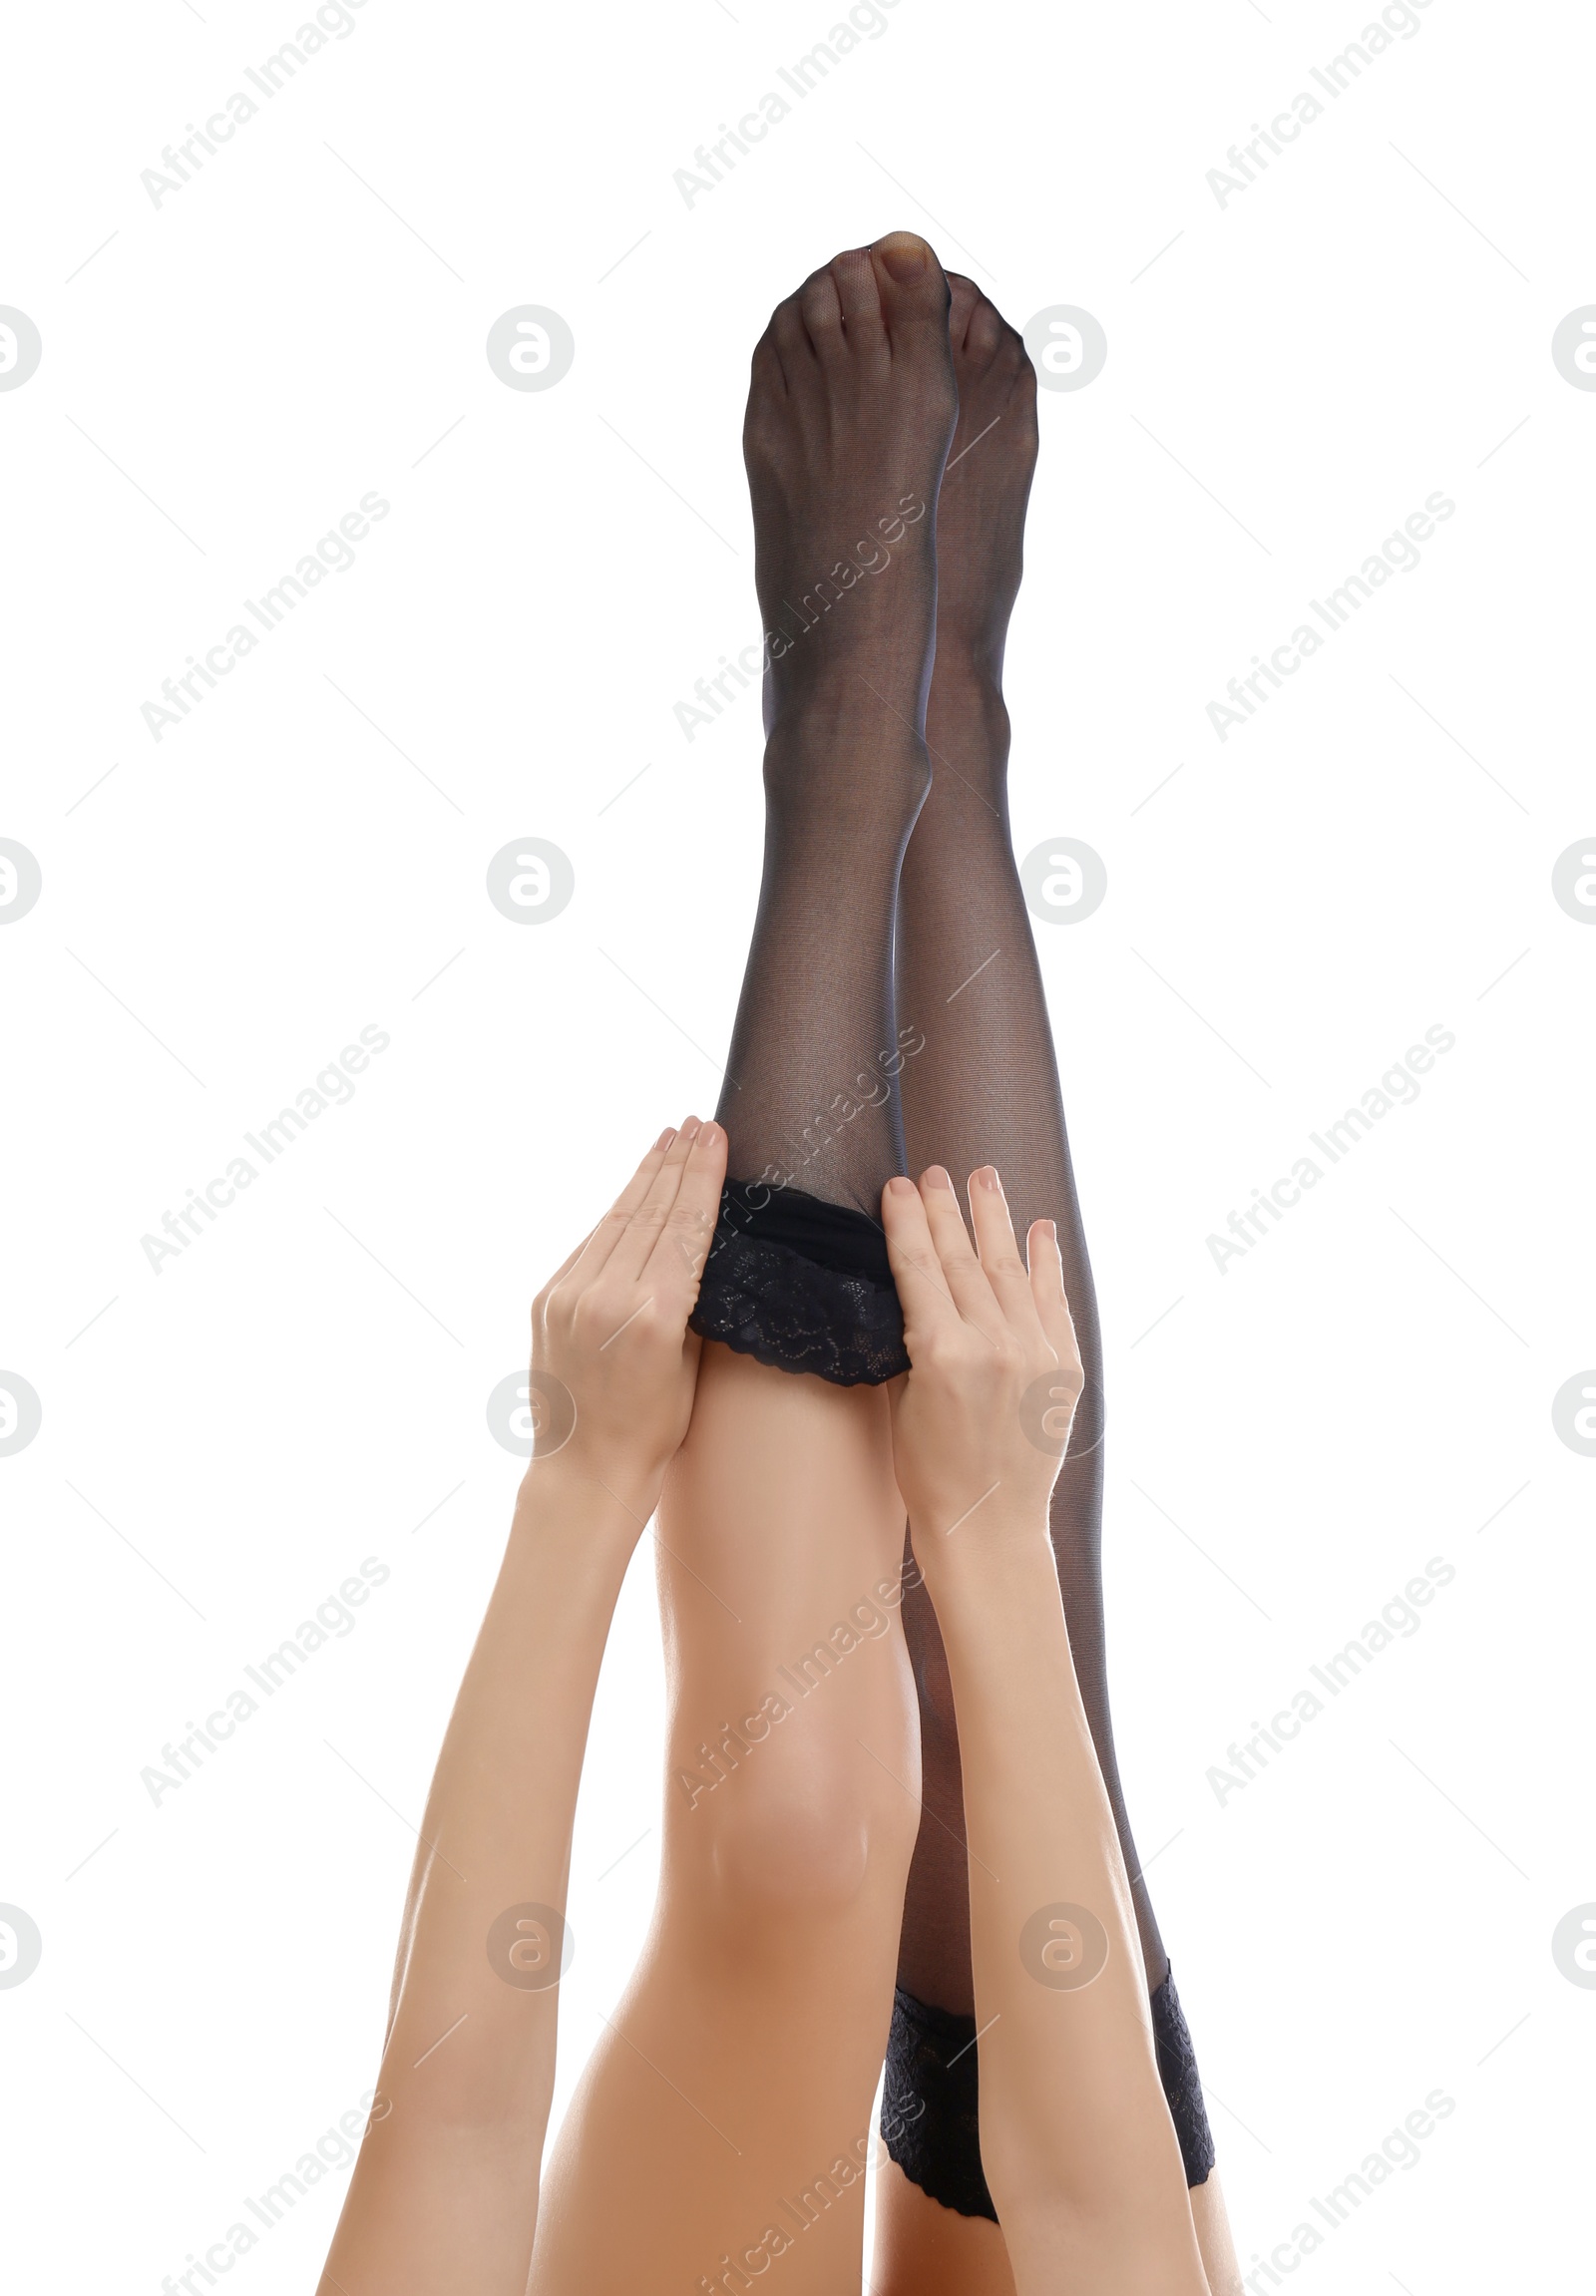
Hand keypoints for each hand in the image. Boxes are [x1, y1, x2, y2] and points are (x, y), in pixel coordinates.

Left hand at [525, 1118, 727, 1531]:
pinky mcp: (546, 1299)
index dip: (700, 1177)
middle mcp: (605, 1297)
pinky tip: (635, 1192)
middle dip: (674, 1163)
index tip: (712, 1135)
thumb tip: (700, 1242)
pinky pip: (590, 1244)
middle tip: (694, 1123)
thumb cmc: (653, 1431)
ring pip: (616, 1220)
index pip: (684, 1227)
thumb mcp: (692, 1365)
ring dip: (644, 1178)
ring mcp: (568, 1295)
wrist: (584, 1471)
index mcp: (652, 1316)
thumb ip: (691, 1300)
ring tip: (666, 1141)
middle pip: (649, 1211)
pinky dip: (617, 1214)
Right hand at [879, 1164, 1082, 1581]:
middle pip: (964, 1259)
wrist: (990, 1525)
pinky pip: (1052, 1301)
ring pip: (1009, 1270)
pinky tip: (1037, 1230)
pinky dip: (1045, 1263)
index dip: (907, 1223)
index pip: (920, 1268)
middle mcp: (994, 1345)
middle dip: (946, 1211)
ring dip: (994, 1221)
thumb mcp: (904, 1400)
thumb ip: (917, 1339)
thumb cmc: (931, 1474)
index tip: (898, 1187)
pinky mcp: (1065, 1367)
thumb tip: (922, 1284)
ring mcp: (1036, 1353)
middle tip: (934, 1172)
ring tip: (983, 1178)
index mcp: (941, 1354)